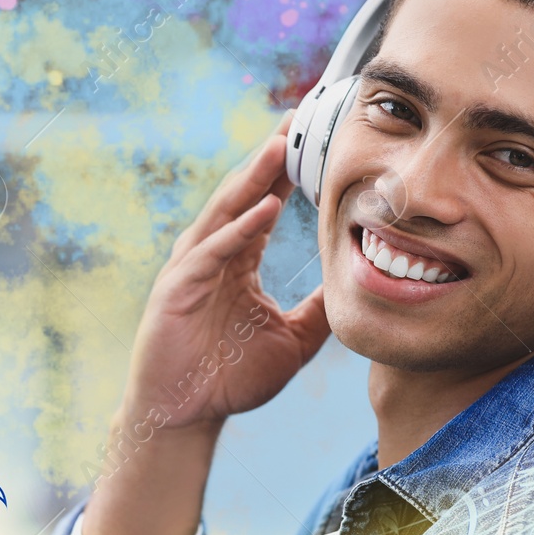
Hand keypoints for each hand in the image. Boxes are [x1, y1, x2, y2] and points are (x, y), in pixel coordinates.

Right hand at [119, 113, 331, 432]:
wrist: (185, 417)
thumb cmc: (229, 380)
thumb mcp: (293, 341)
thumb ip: (319, 312)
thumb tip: (356, 288)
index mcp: (236, 262)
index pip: (264, 204)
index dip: (286, 171)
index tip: (312, 137)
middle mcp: (212, 256)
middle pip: (244, 195)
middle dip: (269, 157)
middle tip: (297, 118)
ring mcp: (191, 270)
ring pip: (225, 214)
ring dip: (253, 180)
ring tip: (280, 147)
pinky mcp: (177, 291)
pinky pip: (212, 253)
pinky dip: (238, 230)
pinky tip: (264, 209)